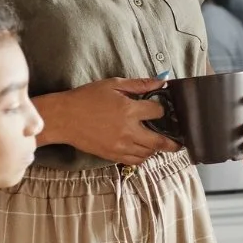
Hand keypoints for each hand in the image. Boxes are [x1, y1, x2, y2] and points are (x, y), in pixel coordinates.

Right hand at [33, 77, 180, 165]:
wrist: (64, 118)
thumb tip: (162, 81)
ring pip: (148, 153)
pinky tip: (144, 151)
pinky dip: (143, 157)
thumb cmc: (86, 98)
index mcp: (129, 110)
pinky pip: (135, 161)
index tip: (160, 109)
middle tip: (178, 142)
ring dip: (156, 149)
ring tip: (159, 144)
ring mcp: (120, 146)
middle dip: (172, 142)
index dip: (161, 109)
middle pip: (159, 141)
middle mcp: (128, 131)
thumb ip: (139, 84)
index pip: (157, 112)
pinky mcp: (112, 155)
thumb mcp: (113, 85)